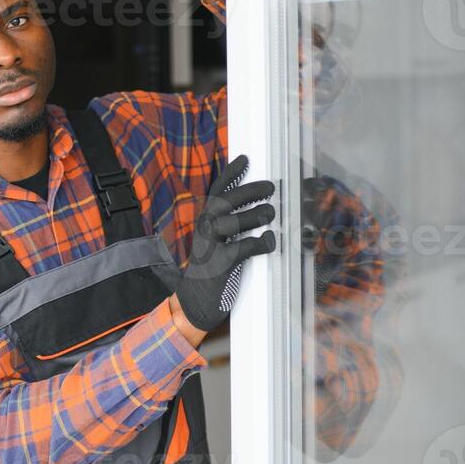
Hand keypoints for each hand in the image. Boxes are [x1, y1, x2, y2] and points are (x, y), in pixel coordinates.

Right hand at [174, 155, 275, 332]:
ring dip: (254, 214)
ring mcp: (210, 247)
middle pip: (224, 201)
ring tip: (271, 212)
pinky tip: (269, 240)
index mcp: (205, 222)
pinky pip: (242, 248)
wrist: (193, 304)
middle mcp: (204, 230)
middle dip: (249, 190)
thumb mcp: (216, 243)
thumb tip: (260, 209)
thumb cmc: (211, 273)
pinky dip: (259, 242)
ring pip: (231, 221)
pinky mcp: (220, 266)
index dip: (230, 173)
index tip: (246, 159)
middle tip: (270, 188)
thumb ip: (229, 227)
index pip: (216, 191)